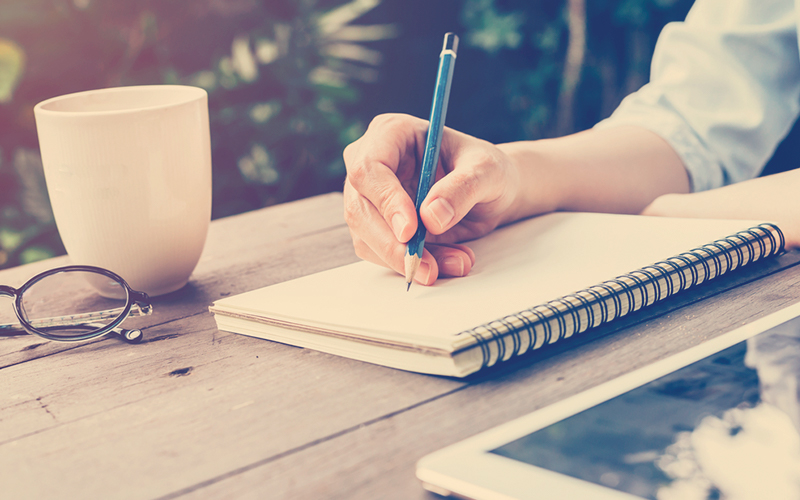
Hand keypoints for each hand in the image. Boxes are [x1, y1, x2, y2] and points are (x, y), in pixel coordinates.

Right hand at [343, 113, 521, 284]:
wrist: (490, 193)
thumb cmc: (485, 169)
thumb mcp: (487, 170)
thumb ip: (463, 187)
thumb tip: (430, 217)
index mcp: (391, 133)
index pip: (369, 168)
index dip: (386, 201)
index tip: (410, 230)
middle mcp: (371, 163)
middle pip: (360, 209)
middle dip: (394, 244)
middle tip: (427, 266)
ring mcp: (369, 197)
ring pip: (366, 238)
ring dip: (408, 259)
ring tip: (456, 262)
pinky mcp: (376, 227)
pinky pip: (381, 254)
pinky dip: (412, 265)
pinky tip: (445, 263)